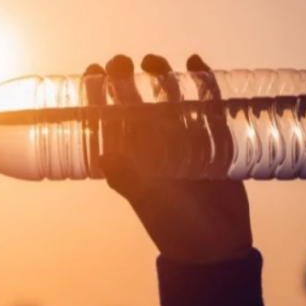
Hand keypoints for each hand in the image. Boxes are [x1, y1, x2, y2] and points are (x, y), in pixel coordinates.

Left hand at [89, 54, 252, 264]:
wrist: (214, 245)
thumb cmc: (172, 225)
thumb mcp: (147, 200)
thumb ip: (128, 177)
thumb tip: (105, 155)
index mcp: (129, 156)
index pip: (107, 118)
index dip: (96, 94)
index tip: (91, 72)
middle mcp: (151, 144)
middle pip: (135, 101)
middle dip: (125, 79)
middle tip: (120, 61)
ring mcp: (182, 139)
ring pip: (168, 98)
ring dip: (160, 77)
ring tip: (152, 61)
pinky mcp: (213, 139)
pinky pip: (206, 105)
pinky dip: (203, 83)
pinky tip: (195, 63)